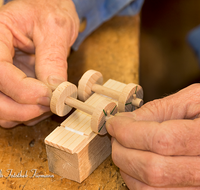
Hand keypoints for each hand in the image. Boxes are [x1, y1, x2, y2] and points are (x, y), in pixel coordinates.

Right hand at [0, 0, 78, 127]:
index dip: (23, 90)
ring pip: (1, 108)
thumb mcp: (55, 28)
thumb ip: (52, 59)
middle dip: (21, 109)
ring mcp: (3, 74)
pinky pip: (12, 108)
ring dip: (24, 115)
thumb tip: (54, 89)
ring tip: (48, 105)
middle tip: (48, 107)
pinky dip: (27, 114)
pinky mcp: (12, 84)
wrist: (50, 11)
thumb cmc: (50, 11)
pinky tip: (44, 106)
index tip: (48, 96)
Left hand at [106, 83, 199, 188]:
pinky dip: (136, 180)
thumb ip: (160, 108)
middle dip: (122, 149)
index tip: (114, 123)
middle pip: (152, 169)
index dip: (129, 132)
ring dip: (126, 167)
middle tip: (115, 134)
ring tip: (123, 147)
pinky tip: (135, 163)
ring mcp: (198, 188)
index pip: (161, 141)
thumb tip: (128, 120)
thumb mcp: (193, 99)